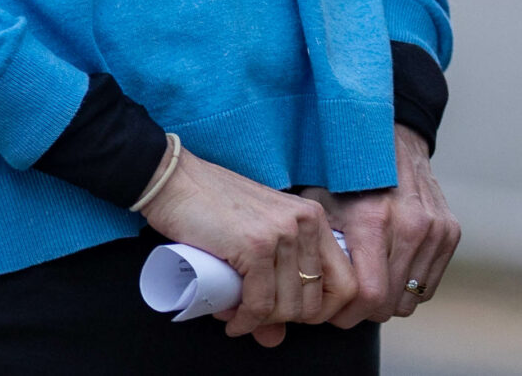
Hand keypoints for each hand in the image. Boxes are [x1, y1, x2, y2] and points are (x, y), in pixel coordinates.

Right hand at [139, 149, 345, 345]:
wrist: (176, 181)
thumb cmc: (214, 211)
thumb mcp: (256, 244)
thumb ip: (273, 287)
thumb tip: (275, 340)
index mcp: (314, 219)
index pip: (346, 284)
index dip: (321, 311)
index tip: (288, 315)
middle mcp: (306, 223)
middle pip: (315, 302)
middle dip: (284, 319)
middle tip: (256, 315)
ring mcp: (283, 232)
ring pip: (287, 307)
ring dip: (260, 322)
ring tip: (238, 314)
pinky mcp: (256, 244)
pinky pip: (260, 304)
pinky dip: (245, 321)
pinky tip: (232, 321)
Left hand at [303, 124, 461, 328]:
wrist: (392, 141)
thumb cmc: (348, 177)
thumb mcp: (321, 206)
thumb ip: (317, 249)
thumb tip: (301, 291)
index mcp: (373, 220)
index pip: (369, 295)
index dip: (348, 314)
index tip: (334, 313)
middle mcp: (410, 225)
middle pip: (389, 303)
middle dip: (364, 310)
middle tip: (348, 301)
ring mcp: (434, 229)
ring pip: (410, 299)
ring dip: (388, 300)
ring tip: (369, 283)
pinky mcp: (450, 231)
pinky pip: (428, 286)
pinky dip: (409, 287)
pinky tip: (391, 270)